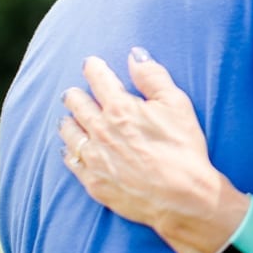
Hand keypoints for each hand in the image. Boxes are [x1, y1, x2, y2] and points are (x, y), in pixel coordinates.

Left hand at [59, 49, 246, 252]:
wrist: (181, 197)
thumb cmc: (183, 149)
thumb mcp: (177, 105)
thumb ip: (153, 77)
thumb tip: (135, 55)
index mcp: (120, 108)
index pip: (97, 78)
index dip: (93, 67)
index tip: (90, 64)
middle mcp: (100, 130)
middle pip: (76, 104)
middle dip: (75, 94)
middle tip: (74, 92)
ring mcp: (94, 157)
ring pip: (69, 132)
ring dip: (68, 121)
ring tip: (68, 118)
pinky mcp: (93, 182)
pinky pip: (71, 161)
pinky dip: (69, 151)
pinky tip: (70, 149)